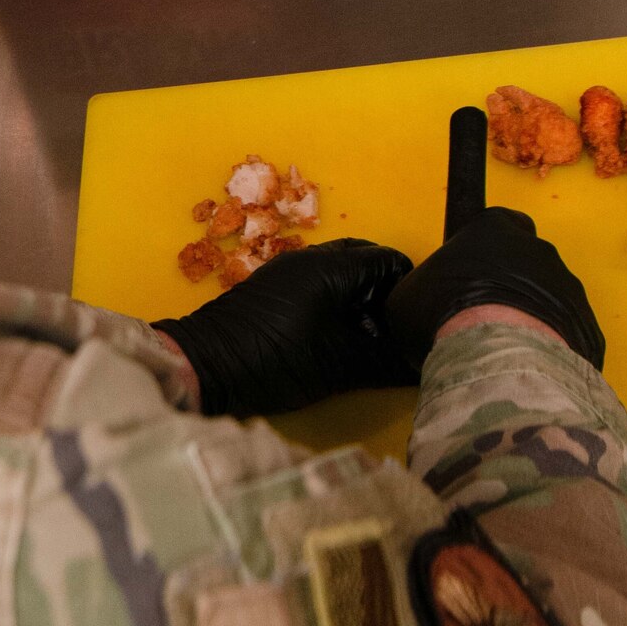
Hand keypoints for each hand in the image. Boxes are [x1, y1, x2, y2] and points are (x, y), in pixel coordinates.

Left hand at [153, 238, 414, 418]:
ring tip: (369, 335)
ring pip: (338, 270)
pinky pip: (316, 280)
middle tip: (394, 327)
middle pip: (363, 258)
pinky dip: (335, 299)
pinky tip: (338, 335)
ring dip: (358, 295)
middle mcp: (309, 258)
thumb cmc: (274, 362)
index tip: (416, 320)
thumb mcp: (338, 367)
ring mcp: (286, 269)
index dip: (409, 288)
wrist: (205, 367)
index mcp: (330, 267)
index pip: (388, 259)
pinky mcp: (271, 286)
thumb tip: (421, 366)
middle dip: (384, 289)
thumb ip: (384, 363)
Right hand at [382, 207, 603, 370]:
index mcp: (495, 229)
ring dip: (532, 317)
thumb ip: (422, 288)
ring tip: (503, 349)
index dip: (488, 245)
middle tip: (485, 315)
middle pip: (528, 260)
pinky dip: (550, 347)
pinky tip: (525, 366)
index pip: (500, 222)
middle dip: (511, 283)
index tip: (473, 270)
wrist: (498, 356)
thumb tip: (422, 304)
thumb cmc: (444, 312)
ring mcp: (570, 289)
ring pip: (551, 298)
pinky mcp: (589, 329)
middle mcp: (539, 250)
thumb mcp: (408, 296)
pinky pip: (567, 335)